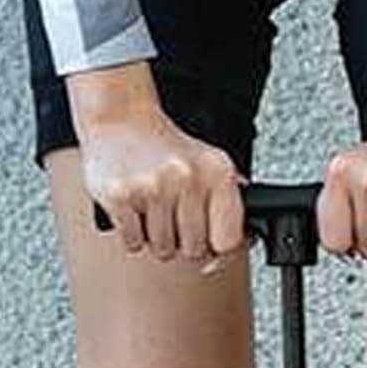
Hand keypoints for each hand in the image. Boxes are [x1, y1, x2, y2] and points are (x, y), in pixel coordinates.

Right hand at [70, 66, 244, 266]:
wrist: (121, 117)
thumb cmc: (168, 150)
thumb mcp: (211, 166)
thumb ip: (230, 204)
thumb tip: (246, 242)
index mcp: (218, 173)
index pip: (228, 241)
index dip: (218, 250)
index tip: (210, 246)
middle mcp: (188, 177)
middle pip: (195, 251)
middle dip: (183, 242)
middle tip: (173, 215)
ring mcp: (153, 186)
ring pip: (164, 250)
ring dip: (156, 238)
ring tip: (153, 207)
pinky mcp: (120, 195)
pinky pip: (134, 242)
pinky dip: (132, 233)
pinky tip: (135, 207)